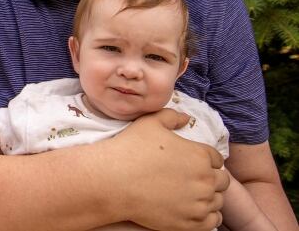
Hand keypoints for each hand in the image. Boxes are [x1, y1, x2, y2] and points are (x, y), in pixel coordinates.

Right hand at [105, 108, 228, 230]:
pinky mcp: (190, 223)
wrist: (113, 181)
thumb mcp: (150, 123)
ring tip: (190, 194)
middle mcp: (204, 180)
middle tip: (191, 178)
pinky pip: (213, 222)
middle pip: (222, 180)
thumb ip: (171, 116)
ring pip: (218, 201)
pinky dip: (207, 216)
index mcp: (199, 155)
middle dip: (210, 178)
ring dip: (208, 197)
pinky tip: (193, 209)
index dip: (205, 159)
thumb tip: (185, 117)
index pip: (216, 159)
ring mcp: (199, 203)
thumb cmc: (130, 149)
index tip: (192, 162)